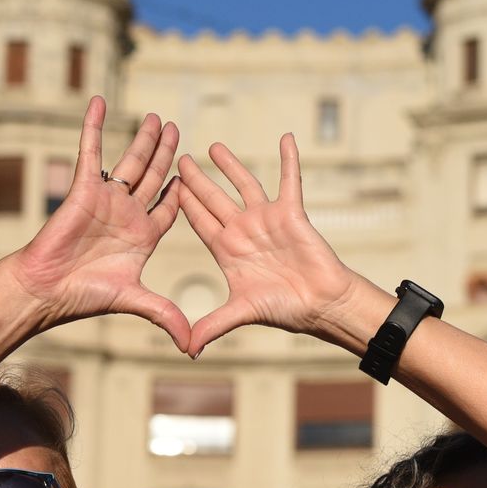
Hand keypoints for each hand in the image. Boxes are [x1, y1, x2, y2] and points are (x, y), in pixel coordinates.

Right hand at [8, 96, 188, 350]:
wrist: (46, 288)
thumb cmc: (84, 295)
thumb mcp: (135, 300)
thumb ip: (166, 315)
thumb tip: (194, 346)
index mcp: (144, 236)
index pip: (169, 207)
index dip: (182, 192)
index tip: (196, 175)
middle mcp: (128, 213)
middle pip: (154, 177)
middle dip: (167, 154)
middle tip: (178, 130)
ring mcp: (107, 198)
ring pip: (130, 161)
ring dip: (143, 138)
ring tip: (156, 117)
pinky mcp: (84, 186)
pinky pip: (91, 150)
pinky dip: (94, 126)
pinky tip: (99, 102)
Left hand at [177, 134, 358, 357]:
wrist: (320, 304)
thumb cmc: (284, 309)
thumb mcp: (241, 313)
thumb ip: (213, 325)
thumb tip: (187, 349)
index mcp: (227, 250)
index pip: (198, 221)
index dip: (182, 203)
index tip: (165, 184)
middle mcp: (244, 230)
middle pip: (214, 198)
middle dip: (196, 179)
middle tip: (179, 157)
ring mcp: (267, 219)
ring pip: (244, 184)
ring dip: (231, 165)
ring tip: (214, 146)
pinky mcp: (292, 212)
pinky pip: (289, 180)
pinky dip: (288, 159)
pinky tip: (286, 138)